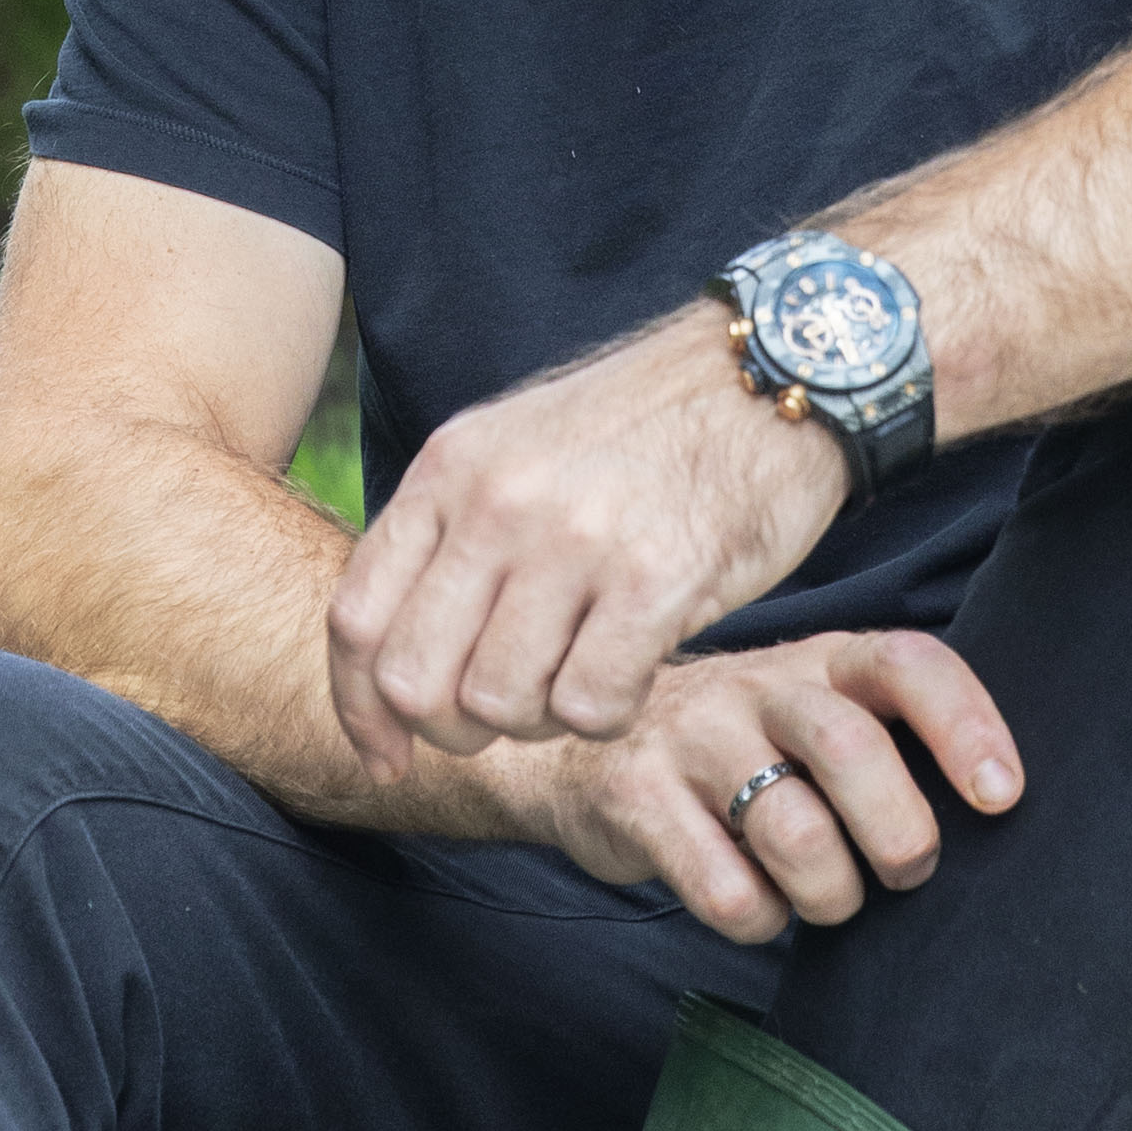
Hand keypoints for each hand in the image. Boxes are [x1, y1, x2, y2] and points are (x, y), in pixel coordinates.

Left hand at [328, 308, 853, 776]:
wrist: (773, 373)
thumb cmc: (645, 428)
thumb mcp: (516, 448)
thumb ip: (452, 535)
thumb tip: (393, 663)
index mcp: (450, 469)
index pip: (358, 620)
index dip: (361, 711)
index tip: (390, 757)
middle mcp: (497, 501)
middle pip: (415, 682)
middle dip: (453, 731)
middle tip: (509, 718)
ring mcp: (574, 539)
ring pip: (499, 705)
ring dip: (540, 723)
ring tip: (582, 678)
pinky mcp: (656, 577)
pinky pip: (590, 708)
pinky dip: (607, 716)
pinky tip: (636, 673)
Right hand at [472, 634, 1024, 943]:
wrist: (580, 750)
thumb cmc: (738, 749)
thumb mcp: (809, 715)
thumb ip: (883, 739)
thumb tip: (990, 816)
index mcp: (822, 662)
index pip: (909, 665)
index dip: (966, 726)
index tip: (1001, 797)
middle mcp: (758, 688)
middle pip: (850, 750)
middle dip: (899, 832)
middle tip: (905, 872)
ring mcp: (692, 739)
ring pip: (794, 832)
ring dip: (831, 894)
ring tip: (828, 901)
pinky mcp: (637, 799)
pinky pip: (725, 889)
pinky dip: (760, 920)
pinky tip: (757, 907)